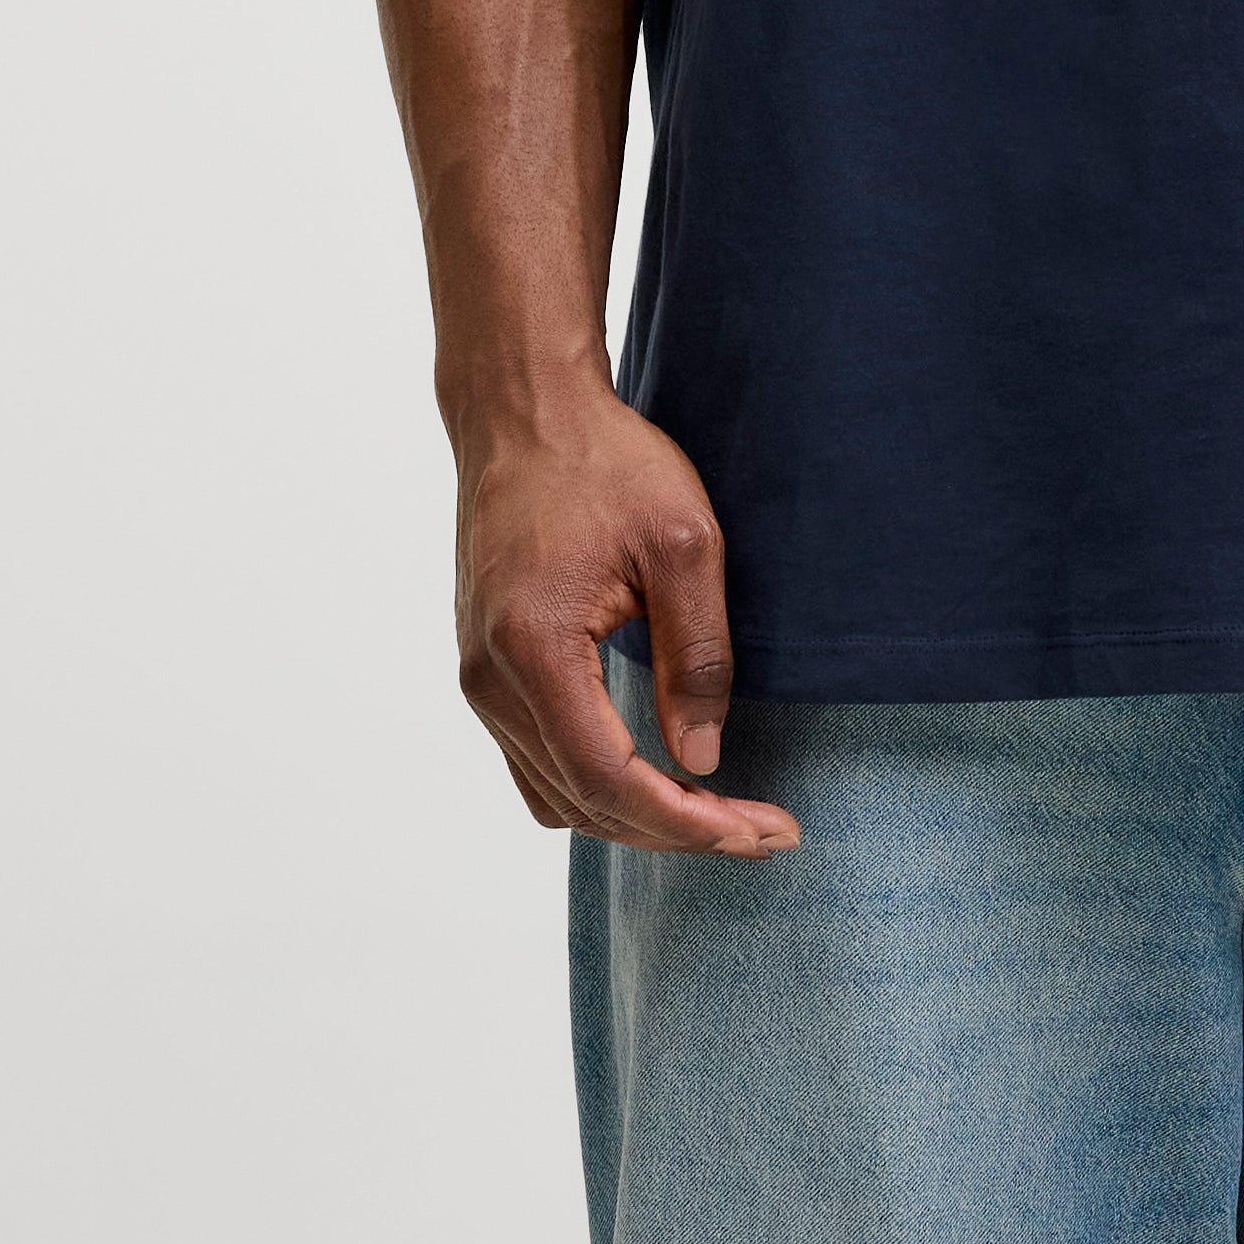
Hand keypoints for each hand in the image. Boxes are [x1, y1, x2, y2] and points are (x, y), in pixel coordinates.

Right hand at [451, 384, 798, 855]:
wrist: (521, 411)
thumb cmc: (605, 462)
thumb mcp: (685, 545)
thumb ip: (699, 657)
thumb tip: (702, 758)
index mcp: (532, 648)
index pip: (610, 778)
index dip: (688, 821)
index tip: (761, 831)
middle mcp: (489, 677)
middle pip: (584, 802)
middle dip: (677, 831)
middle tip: (765, 832)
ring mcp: (477, 678)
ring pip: (555, 796)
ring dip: (637, 818)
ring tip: (722, 813)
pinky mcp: (483, 669)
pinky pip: (536, 763)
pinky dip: (597, 788)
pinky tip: (659, 777)